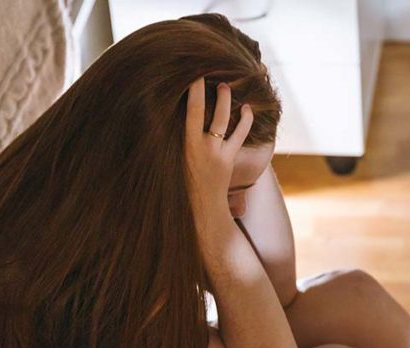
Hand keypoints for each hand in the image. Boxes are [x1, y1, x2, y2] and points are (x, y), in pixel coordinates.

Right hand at [184, 76, 253, 252]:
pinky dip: (244, 121)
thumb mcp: (171, 162)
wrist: (200, 209)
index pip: (188, 113)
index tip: (192, 76)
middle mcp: (200, 146)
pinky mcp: (228, 159)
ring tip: (225, 86)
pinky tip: (247, 109)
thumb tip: (162, 120)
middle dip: (207, 92)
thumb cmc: (181, 184)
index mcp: (183, 145)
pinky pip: (239, 135)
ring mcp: (216, 152)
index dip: (192, 93)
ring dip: (225, 101)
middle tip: (208, 75)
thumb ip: (173, 141)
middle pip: (204, 112)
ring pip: (223, 121)